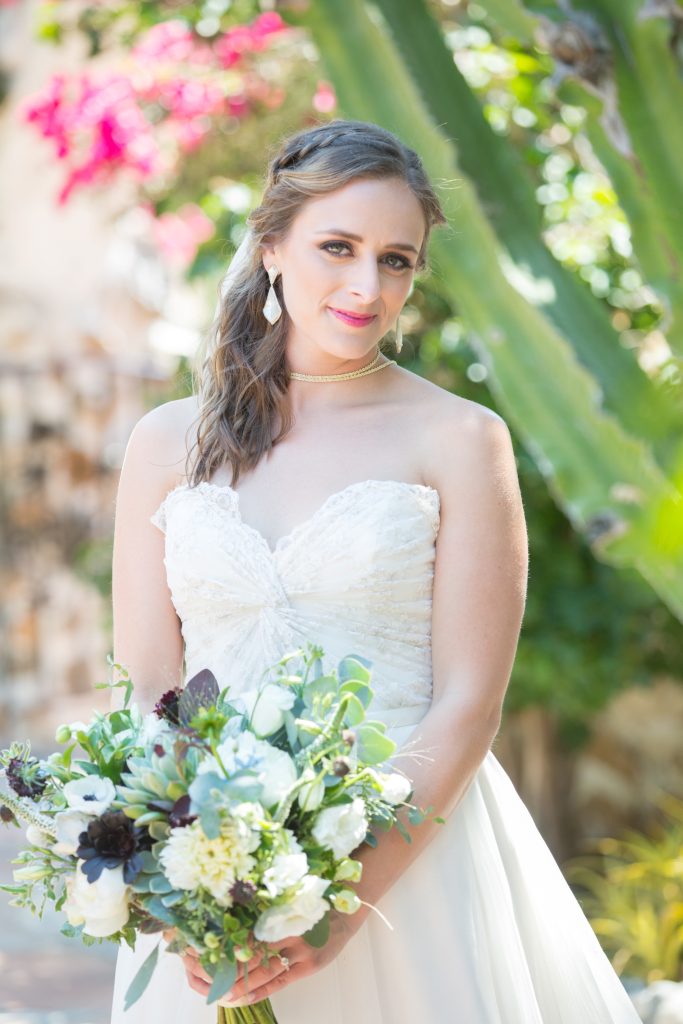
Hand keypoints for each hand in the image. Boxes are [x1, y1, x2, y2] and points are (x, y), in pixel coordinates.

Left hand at [181, 913, 359, 1007]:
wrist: (345, 911)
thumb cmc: (312, 902)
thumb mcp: (288, 898)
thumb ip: (265, 909)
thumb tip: (230, 916)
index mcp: (280, 911)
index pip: (246, 929)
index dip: (227, 942)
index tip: (205, 950)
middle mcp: (288, 930)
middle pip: (251, 952)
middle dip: (229, 966)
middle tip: (206, 976)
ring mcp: (300, 950)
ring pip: (263, 970)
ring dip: (240, 982)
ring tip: (220, 992)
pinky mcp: (309, 966)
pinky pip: (280, 981)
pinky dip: (260, 990)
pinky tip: (243, 996)